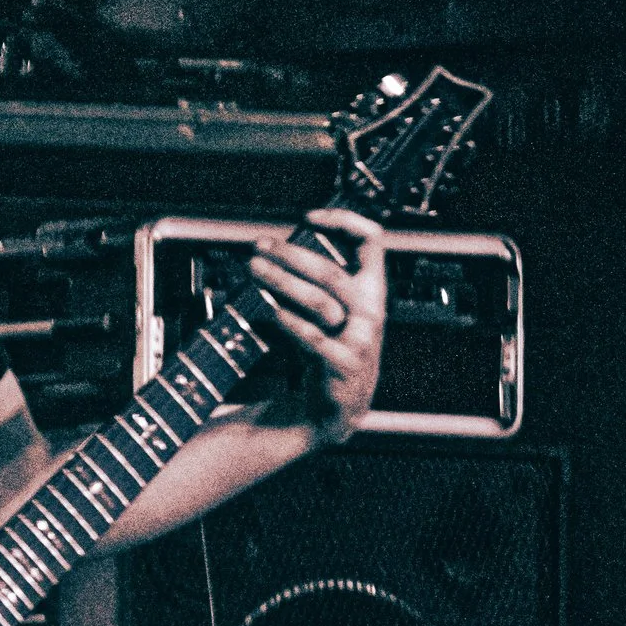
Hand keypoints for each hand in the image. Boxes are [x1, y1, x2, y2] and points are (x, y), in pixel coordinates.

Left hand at [248, 212, 387, 444]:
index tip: (310, 218)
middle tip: (259, 246)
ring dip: (282, 281)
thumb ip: (318, 284)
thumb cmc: (330, 352)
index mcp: (372, 291)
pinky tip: (266, 310)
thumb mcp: (336, 314)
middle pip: (332, 271)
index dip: (344, 222)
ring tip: (253, 269)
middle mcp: (371, 312)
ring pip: (319, 300)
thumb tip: (278, 249)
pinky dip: (286, 321)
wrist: (337, 408)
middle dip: (291, 254)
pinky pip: (312, 337)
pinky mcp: (341, 364)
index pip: (371, 242)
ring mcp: (360, 340)